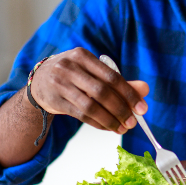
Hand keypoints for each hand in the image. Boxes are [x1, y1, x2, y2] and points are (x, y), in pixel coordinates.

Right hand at [29, 47, 148, 133]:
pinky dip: (97, 123)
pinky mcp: (55, 101)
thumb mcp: (93, 72)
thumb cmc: (74, 75)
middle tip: (133, 122)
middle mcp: (69, 67)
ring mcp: (60, 84)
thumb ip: (118, 81)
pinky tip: (108, 127)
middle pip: (102, 91)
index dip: (129, 93)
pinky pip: (81, 115)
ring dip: (110, 120)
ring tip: (122, 128)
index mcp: (82, 56)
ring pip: (91, 106)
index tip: (142, 108)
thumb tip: (145, 89)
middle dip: (121, 109)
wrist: (40, 81)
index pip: (111, 76)